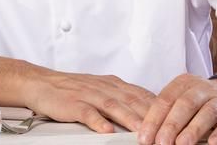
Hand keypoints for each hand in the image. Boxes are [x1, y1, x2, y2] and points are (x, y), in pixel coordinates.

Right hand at [22, 70, 156, 133]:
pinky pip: (87, 113)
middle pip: (132, 101)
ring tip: (143, 133)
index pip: (142, 95)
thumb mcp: (102, 89)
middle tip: (166, 129)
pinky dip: (97, 121)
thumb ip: (124, 99)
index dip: (159, 107)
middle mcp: (104, 88)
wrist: (41, 82)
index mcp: (114, 84)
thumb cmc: (72, 89)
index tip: (175, 119)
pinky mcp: (72, 104)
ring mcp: (88, 95)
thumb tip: (149, 110)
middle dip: (151, 115)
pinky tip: (106, 130)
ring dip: (130, 119)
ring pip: (114, 106)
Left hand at [136, 74, 216, 144]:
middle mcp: (203, 89)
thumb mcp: (182, 100)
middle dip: (172, 125)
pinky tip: (213, 143)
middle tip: (162, 143)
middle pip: (186, 104)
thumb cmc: (201, 102)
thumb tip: (147, 135)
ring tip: (183, 144)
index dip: (154, 119)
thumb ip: (167, 114)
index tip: (145, 138)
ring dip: (194, 130)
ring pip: (208, 112)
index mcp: (184, 83)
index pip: (165, 100)